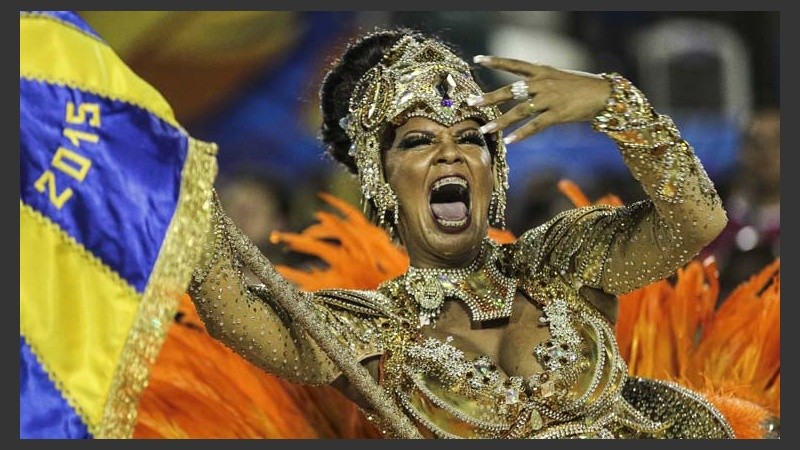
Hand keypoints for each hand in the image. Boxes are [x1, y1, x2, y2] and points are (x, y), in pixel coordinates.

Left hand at [467, 55, 611, 143]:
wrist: (604, 94)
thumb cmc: (580, 86)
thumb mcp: (557, 76)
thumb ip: (539, 79)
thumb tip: (522, 80)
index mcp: (542, 71)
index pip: (514, 64)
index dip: (496, 61)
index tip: (477, 60)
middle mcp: (543, 83)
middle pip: (510, 90)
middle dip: (489, 97)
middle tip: (471, 102)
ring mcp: (550, 99)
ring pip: (519, 111)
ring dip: (501, 122)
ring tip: (485, 129)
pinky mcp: (558, 114)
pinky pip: (535, 126)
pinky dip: (522, 135)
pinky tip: (510, 142)